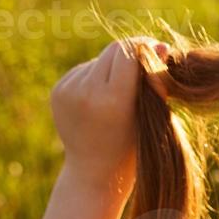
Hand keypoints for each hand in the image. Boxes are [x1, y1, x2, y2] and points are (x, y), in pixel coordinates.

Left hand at [48, 38, 168, 186]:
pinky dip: (97, 78)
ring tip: (120, 96)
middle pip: (114, 50)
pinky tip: (102, 101)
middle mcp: (86, 92)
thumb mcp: (151, 115)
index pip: (129, 52)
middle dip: (132, 55)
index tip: (159, 51)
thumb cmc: (133, 148)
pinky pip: (85, 70)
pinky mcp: (58, 91)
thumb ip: (154, 81)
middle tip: (145, 68)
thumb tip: (159, 45)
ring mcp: (68, 90)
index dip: (146, 47)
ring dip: (114, 69)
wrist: (94, 173)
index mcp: (113, 100)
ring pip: (99, 60)